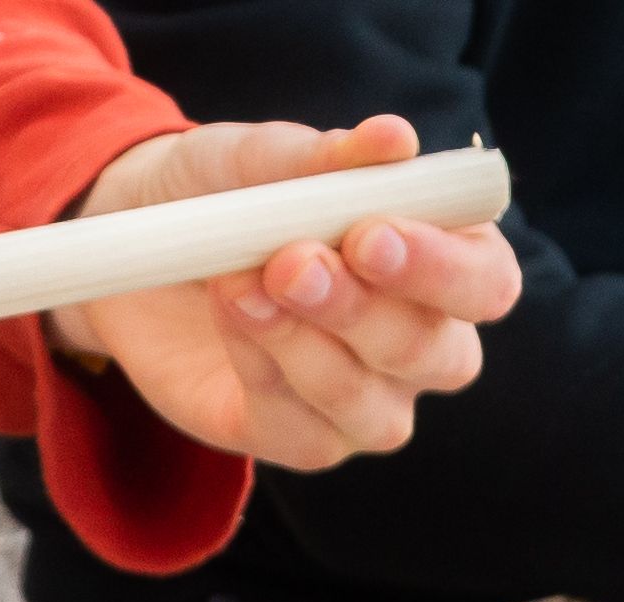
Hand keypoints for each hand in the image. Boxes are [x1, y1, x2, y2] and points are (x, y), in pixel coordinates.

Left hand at [51, 117, 519, 470]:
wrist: (138, 239)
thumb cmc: (225, 189)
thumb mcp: (258, 158)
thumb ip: (327, 158)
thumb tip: (394, 140)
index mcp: (441, 261)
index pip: (485, 282)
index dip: (442, 269)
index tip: (371, 234)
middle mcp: (423, 343)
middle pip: (439, 356)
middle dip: (364, 312)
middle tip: (292, 262)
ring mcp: (368, 402)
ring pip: (372, 405)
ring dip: (303, 344)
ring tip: (237, 282)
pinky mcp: (303, 439)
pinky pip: (302, 429)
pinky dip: (262, 369)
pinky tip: (231, 314)